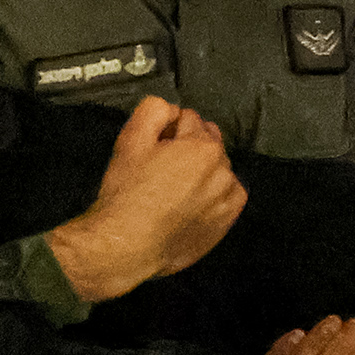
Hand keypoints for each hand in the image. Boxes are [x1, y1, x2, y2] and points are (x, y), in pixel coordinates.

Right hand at [47, 97, 247, 304]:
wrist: (126, 245)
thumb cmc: (127, 196)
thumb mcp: (131, 140)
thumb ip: (154, 111)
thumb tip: (171, 109)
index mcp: (202, 147)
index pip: (189, 119)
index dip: (168, 129)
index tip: (156, 145)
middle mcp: (222, 171)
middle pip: (208, 142)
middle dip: (188, 147)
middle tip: (161, 166)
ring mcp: (226, 198)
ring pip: (218, 168)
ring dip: (201, 170)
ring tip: (171, 188)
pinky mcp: (226, 220)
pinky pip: (227, 195)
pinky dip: (214, 194)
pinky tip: (189, 201)